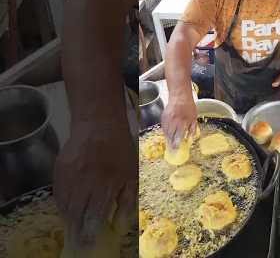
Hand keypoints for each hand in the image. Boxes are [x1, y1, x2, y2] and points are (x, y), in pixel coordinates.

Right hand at [54, 119, 136, 247]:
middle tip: (78, 241)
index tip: (88, 244)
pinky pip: (58, 194)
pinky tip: (68, 210)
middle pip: (77, 214)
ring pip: (65, 205)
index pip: (94, 215)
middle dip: (77, 230)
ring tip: (73, 227)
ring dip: (68, 219)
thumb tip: (120, 227)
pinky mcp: (59, 170)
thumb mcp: (131, 175)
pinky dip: (62, 205)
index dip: (90, 232)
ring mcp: (70, 176)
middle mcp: (85, 181)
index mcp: (106, 183)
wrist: (99, 126)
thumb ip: (127, 202)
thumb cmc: (120, 152)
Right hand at [161, 95, 196, 148]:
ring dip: (167, 138)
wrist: (180, 96)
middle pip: (170, 136)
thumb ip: (192, 128)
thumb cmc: (188, 106)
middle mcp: (174, 121)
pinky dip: (165, 131)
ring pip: (165, 132)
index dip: (177, 143)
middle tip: (172, 148)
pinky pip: (163, 127)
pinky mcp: (163, 116)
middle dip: (171, 143)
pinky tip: (168, 133)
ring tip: (169, 142)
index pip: (178, 136)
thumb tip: (191, 138)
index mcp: (183, 122)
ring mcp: (167, 119)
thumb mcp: (194, 117)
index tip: (176, 148)